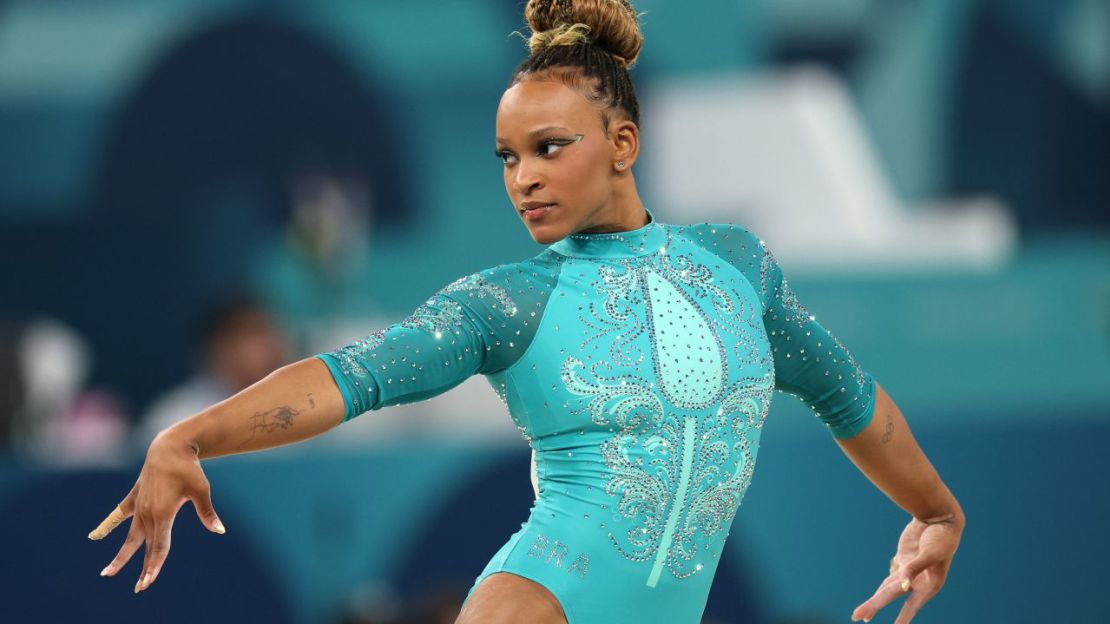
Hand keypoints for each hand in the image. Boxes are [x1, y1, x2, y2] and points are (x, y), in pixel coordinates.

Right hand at [87, 430, 225, 592]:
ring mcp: (139, 505)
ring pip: (129, 536)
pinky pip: (119, 514)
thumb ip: (207, 513)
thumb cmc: (189, 468)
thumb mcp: (201, 490)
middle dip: (143, 568)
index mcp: (163, 513)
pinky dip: (107, 525)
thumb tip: (219, 530)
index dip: (155, 566)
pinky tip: (94, 537)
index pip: (159, 547)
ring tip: (107, 573)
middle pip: (145, 546)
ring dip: (121, 555)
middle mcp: (148, 512)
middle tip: (139, 588)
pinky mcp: (134, 497)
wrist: (170, 446)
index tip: (147, 583)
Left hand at [851, 515, 963, 622]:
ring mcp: (910, 570)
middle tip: (857, 617)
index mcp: (929, 585)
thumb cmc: (941, 537)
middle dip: (874, 606)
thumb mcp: (929, 553)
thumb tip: (903, 586)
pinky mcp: (905, 559)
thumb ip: (914, 569)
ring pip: (888, 587)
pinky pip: (893, 574)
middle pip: (891, 595)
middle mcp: (918, 581)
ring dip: (876, 598)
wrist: (941, 516)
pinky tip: (881, 591)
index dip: (903, 618)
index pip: (911, 605)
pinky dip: (886, 583)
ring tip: (863, 613)